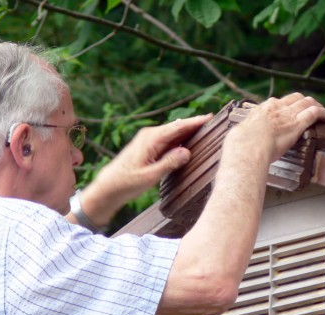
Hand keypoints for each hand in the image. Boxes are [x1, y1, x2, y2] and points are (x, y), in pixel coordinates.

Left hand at [70, 114, 212, 226]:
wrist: (109, 186)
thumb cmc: (126, 182)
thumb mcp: (149, 176)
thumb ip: (169, 163)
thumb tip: (186, 151)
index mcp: (151, 139)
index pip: (178, 127)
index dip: (195, 122)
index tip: (210, 117)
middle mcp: (151, 135)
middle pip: (178, 127)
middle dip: (195, 125)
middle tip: (214, 122)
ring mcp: (150, 140)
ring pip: (174, 134)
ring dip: (189, 132)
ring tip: (207, 130)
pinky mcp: (150, 147)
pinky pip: (169, 141)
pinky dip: (181, 140)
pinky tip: (191, 142)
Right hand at [232, 92, 324, 161]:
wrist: (247, 146)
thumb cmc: (242, 144)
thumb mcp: (241, 133)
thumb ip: (244, 131)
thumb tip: (238, 137)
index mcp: (263, 109)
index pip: (277, 101)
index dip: (285, 105)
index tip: (287, 110)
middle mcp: (277, 108)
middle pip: (295, 97)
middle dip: (303, 101)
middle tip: (307, 108)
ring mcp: (288, 114)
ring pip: (307, 102)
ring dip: (315, 105)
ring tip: (320, 112)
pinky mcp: (298, 124)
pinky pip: (314, 113)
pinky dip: (322, 113)